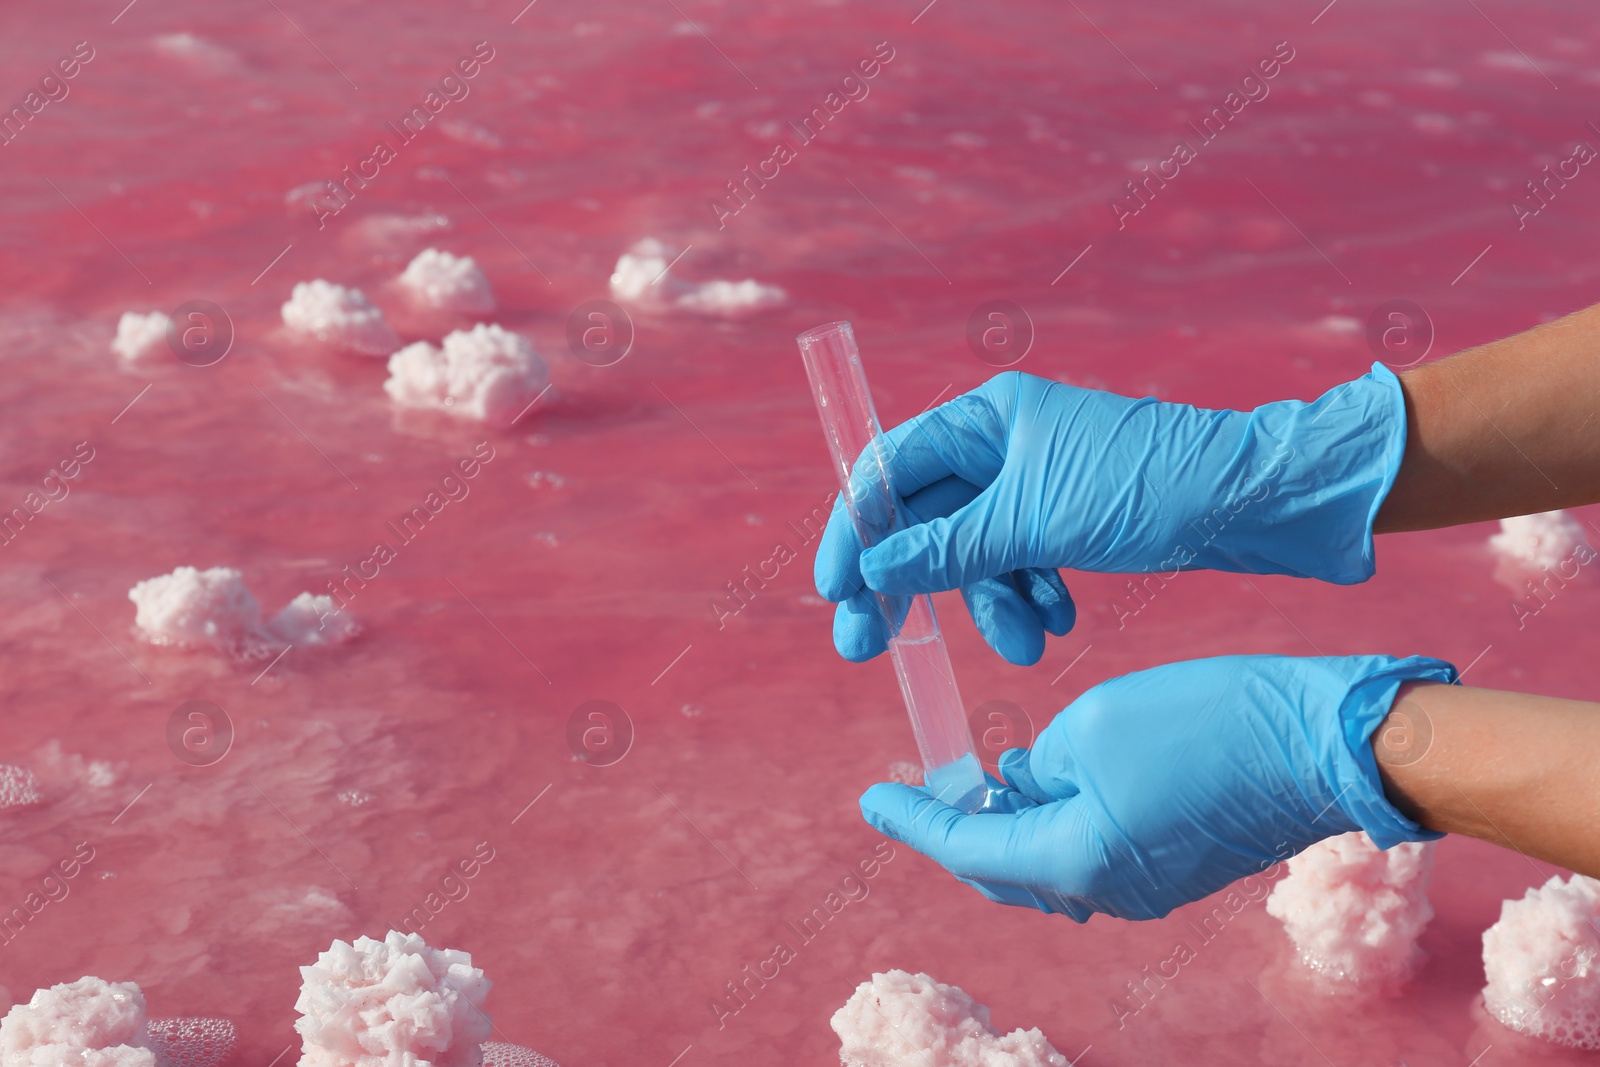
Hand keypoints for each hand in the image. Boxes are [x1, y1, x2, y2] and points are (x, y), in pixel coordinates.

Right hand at [816, 367, 1405, 662]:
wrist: (1261, 502)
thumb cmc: (1151, 489)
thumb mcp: (1036, 523)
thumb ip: (947, 547)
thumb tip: (874, 566)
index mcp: (985, 417)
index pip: (887, 469)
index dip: (853, 530)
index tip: (834, 592)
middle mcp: (1002, 442)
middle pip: (921, 517)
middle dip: (906, 584)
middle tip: (870, 646)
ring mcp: (1036, 481)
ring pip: (974, 552)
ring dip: (989, 604)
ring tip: (1026, 646)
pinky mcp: (1068, 518)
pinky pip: (1020, 562)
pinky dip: (1031, 596)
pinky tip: (1059, 622)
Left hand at [858, 653, 1455, 920]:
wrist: (1322, 743)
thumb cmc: (1205, 723)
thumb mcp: (1094, 723)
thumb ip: (1040, 763)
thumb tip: (1025, 782)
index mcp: (1076, 859)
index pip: (968, 846)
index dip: (915, 820)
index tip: (872, 798)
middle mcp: (1108, 890)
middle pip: (1005, 869)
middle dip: (957, 828)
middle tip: (919, 788)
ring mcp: (1148, 885)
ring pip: (1049, 862)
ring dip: (1008, 824)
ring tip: (977, 776)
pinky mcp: (1177, 864)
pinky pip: (1092, 852)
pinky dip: (1055, 822)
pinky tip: (1040, 779)